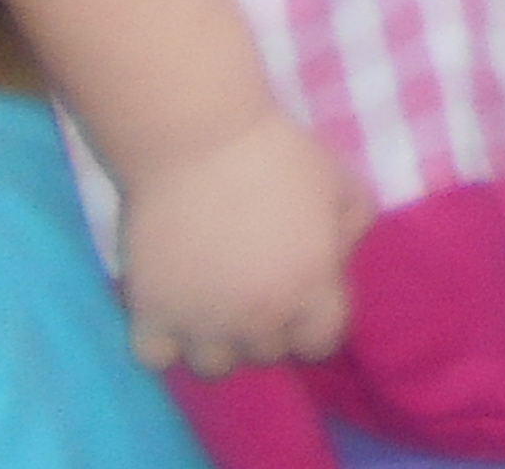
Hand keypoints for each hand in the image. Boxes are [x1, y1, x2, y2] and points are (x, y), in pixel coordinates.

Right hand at [116, 110, 365, 376]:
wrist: (199, 139)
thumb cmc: (277, 153)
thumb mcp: (341, 180)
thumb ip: (353, 225)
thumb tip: (338, 256)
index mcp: (309, 288)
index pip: (321, 344)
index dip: (315, 321)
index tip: (304, 293)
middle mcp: (258, 318)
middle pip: (267, 352)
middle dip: (268, 324)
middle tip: (255, 284)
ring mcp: (201, 322)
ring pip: (215, 366)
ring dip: (219, 340)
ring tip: (215, 303)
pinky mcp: (151, 313)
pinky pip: (157, 357)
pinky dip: (165, 340)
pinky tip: (174, 307)